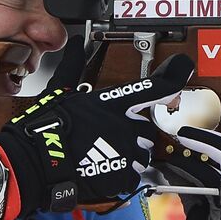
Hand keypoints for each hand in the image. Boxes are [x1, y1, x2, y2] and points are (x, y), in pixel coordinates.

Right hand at [0, 56, 192, 216]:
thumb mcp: (60, 90)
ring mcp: (127, 152)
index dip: (173, 76)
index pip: (153, 87)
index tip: (183, 68)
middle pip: (146, 128)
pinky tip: (101, 169)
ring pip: (141, 154)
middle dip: (132, 133)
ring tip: (101, 155)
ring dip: (127, 154)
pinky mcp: (122, 175)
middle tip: (108, 137)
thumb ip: (73, 65)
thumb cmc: (47, 126)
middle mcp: (126, 126)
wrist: (37, 162)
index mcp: (114, 103)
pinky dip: (120, 174)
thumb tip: (74, 44)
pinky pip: (132, 175)